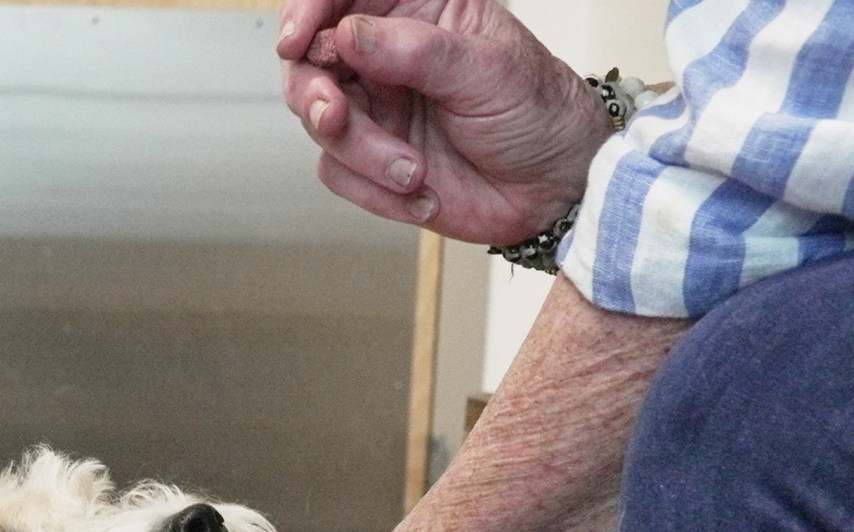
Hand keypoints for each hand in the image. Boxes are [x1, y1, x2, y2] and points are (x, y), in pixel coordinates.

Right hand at [276, 0, 614, 243]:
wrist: (555, 191)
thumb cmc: (538, 113)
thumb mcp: (487, 70)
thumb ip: (416, 50)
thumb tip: (349, 33)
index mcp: (417, 10)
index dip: (308, 11)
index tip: (298, 41)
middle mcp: (386, 56)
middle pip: (311, 61)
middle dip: (316, 93)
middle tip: (335, 115)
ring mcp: (376, 109)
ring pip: (320, 121)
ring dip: (360, 153)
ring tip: (411, 171)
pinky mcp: (373, 161)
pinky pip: (338, 172)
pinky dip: (373, 190)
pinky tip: (421, 192)